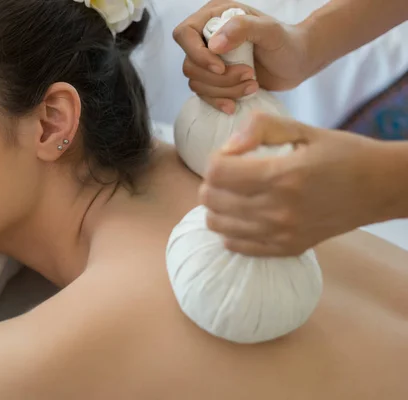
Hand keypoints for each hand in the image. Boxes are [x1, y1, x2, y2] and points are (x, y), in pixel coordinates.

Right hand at [173, 0, 312, 113]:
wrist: (297, 63)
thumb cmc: (287, 42)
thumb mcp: (270, 31)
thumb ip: (242, 28)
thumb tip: (213, 44)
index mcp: (215, 17)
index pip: (185, 34)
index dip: (197, 54)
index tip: (220, 66)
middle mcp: (207, 38)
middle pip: (190, 64)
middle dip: (219, 77)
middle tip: (249, 74)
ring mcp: (209, 61)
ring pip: (197, 83)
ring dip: (224, 90)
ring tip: (252, 84)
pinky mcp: (215, 81)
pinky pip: (204, 95)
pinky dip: (219, 101)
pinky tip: (235, 104)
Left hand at [199, 112, 398, 255]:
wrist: (380, 188)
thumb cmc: (343, 154)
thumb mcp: (304, 129)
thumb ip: (261, 128)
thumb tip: (229, 147)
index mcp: (282, 175)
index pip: (217, 172)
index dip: (215, 159)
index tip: (231, 155)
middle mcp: (277, 209)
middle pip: (212, 199)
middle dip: (212, 181)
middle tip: (231, 173)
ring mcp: (281, 234)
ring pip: (218, 224)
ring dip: (218, 206)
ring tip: (235, 193)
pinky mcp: (286, 248)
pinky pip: (236, 245)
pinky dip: (230, 229)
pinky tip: (244, 215)